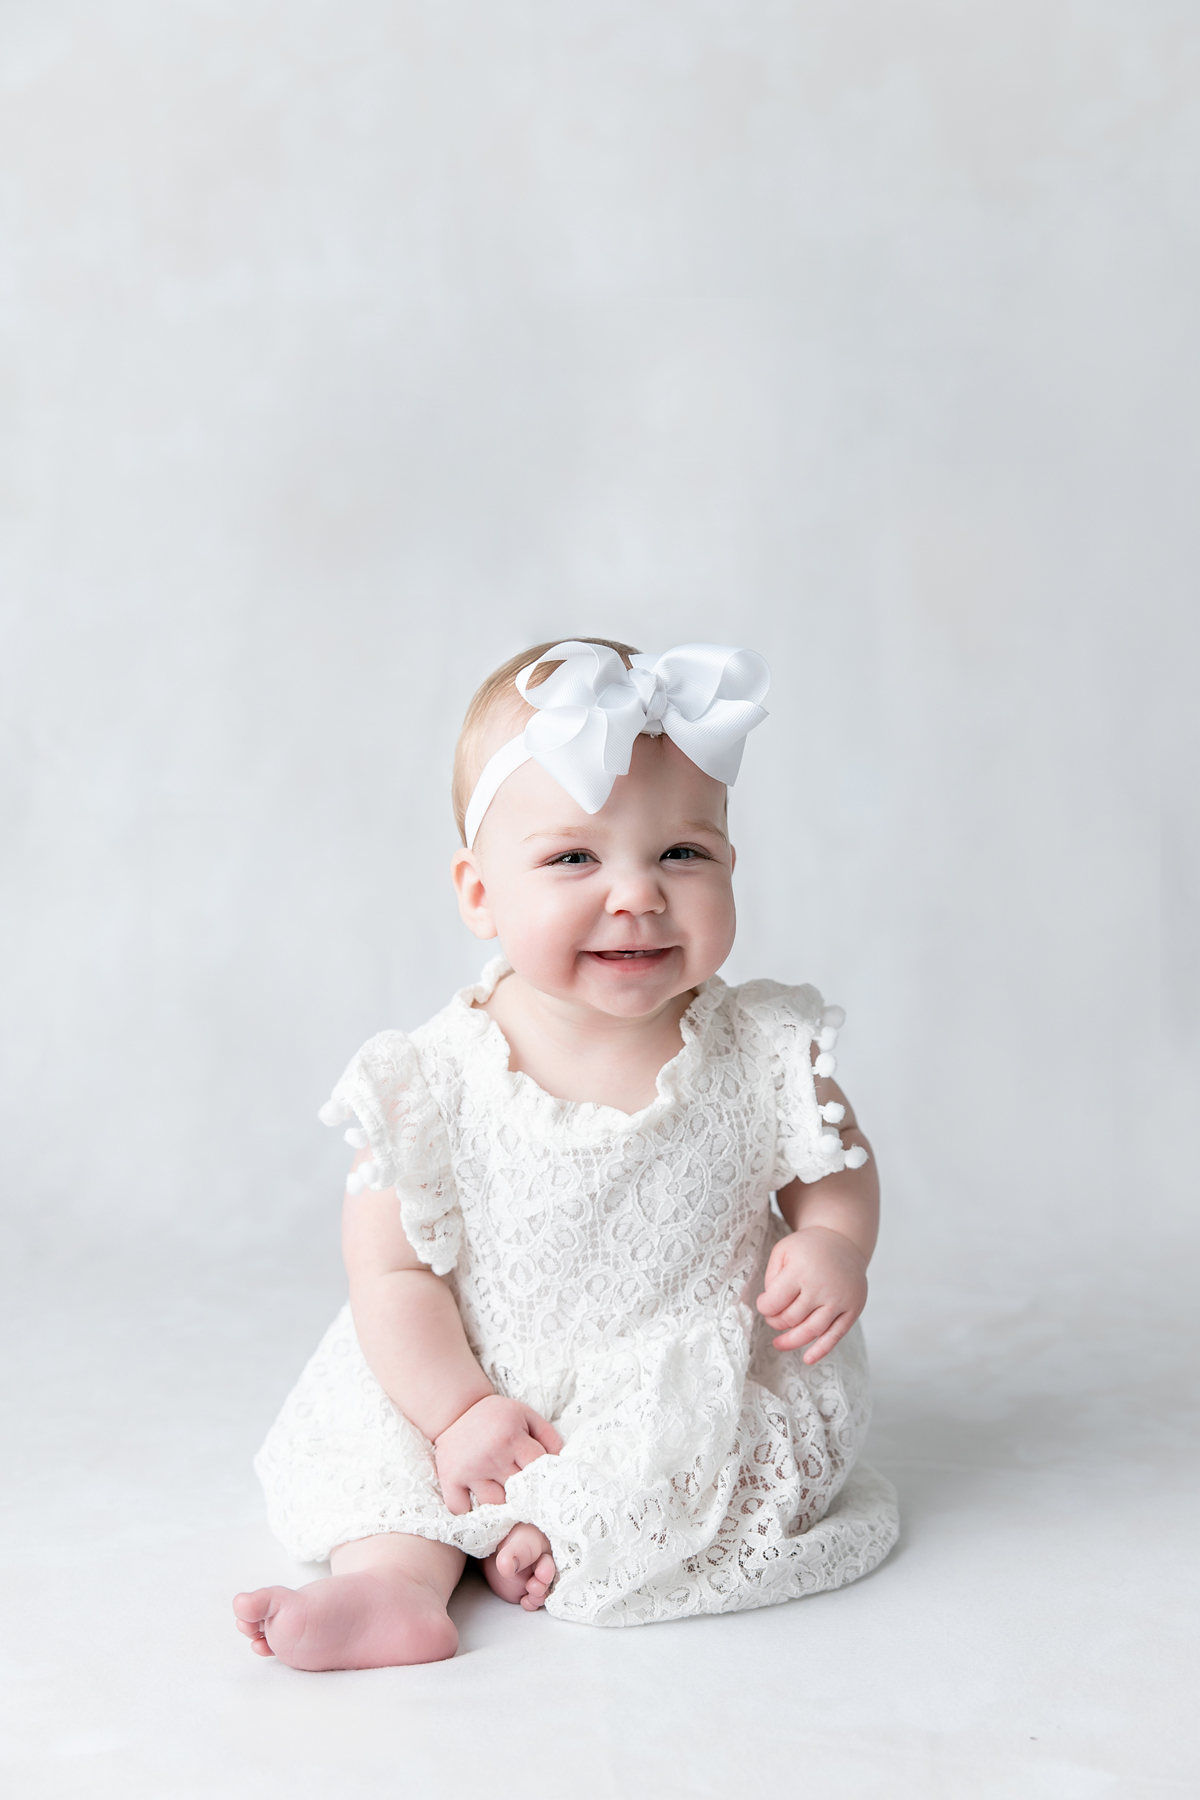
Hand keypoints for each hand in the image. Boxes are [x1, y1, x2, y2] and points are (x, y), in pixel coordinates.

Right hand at [434, 1394, 562, 1514]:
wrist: (455, 1410)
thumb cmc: (496, 1417)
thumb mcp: (526, 1416)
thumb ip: (548, 1437)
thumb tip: (560, 1463)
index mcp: (511, 1437)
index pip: (538, 1469)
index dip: (543, 1477)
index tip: (543, 1481)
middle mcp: (491, 1456)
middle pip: (519, 1491)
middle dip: (524, 1493)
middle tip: (525, 1492)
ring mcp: (469, 1470)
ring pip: (495, 1504)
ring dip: (500, 1504)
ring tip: (501, 1494)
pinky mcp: (450, 1480)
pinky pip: (462, 1510)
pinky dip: (469, 1511)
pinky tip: (476, 1502)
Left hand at [755, 1226, 867, 1363]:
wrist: (843, 1241)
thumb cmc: (808, 1247)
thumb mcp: (783, 1250)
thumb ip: (771, 1277)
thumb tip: (768, 1307)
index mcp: (801, 1270)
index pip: (774, 1302)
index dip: (764, 1307)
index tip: (763, 1304)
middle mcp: (822, 1286)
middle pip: (791, 1318)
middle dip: (776, 1322)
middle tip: (772, 1318)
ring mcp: (840, 1299)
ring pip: (811, 1331)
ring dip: (792, 1341)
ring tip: (778, 1343)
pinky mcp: (853, 1309)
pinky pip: (836, 1335)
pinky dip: (821, 1350)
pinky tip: (808, 1359)